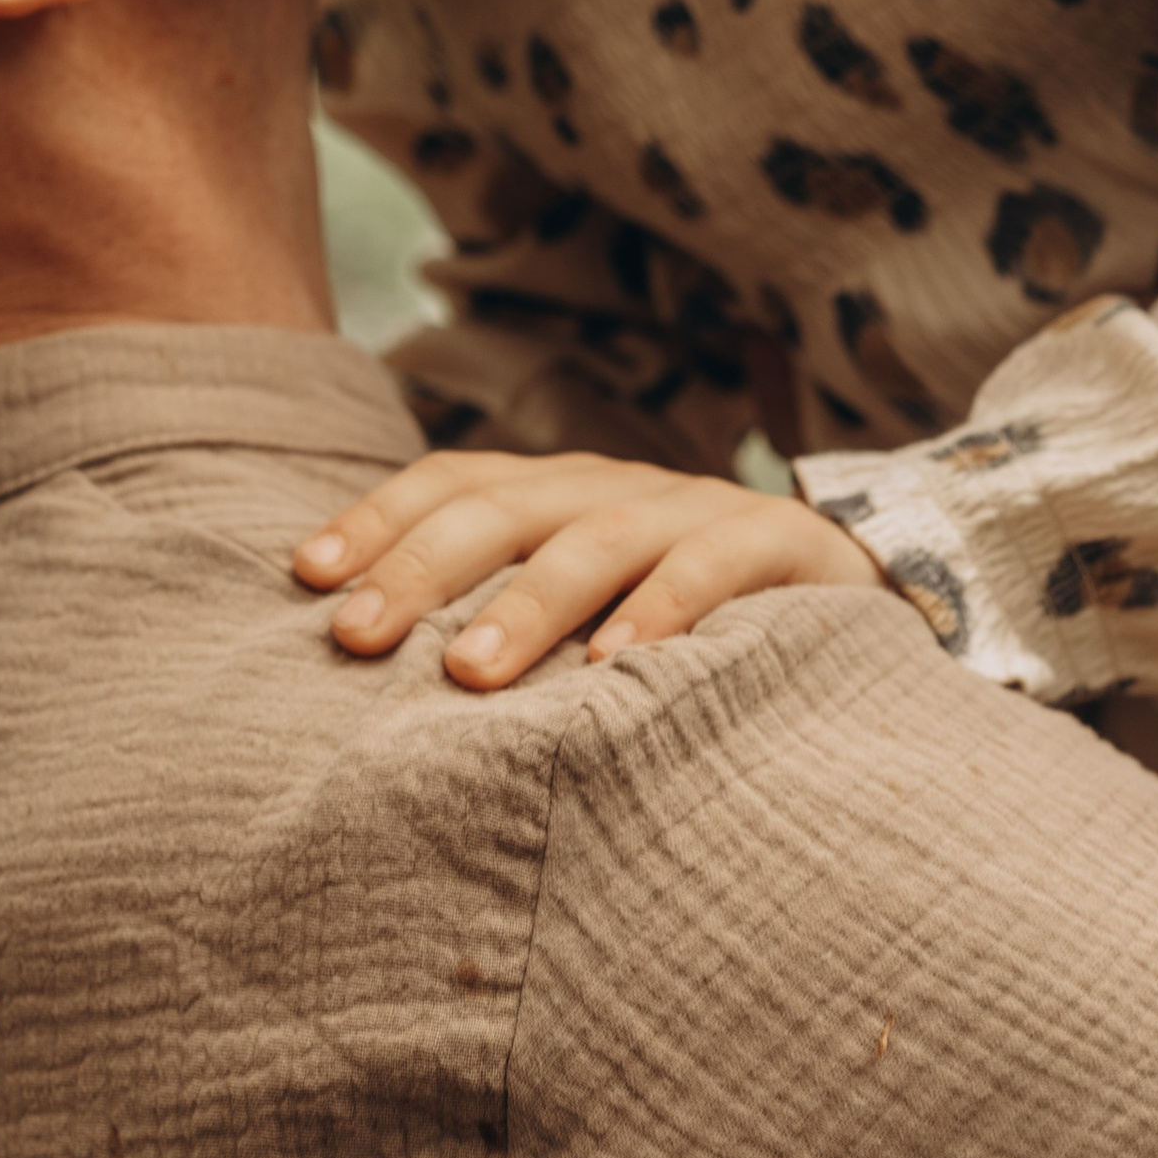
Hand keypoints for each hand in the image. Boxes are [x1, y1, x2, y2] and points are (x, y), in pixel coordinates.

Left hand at [293, 451, 888, 687]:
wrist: (850, 601)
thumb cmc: (679, 630)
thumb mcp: (582, 616)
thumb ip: (498, 626)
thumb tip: (365, 674)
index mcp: (555, 494)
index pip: (451, 482)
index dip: (376, 521)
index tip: (306, 579)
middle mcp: (612, 489)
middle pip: (502, 508)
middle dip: (423, 568)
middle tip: (357, 636)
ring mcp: (693, 510)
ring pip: (596, 537)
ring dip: (527, 603)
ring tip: (471, 673)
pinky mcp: (777, 544)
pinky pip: (712, 568)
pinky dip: (662, 613)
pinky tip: (616, 669)